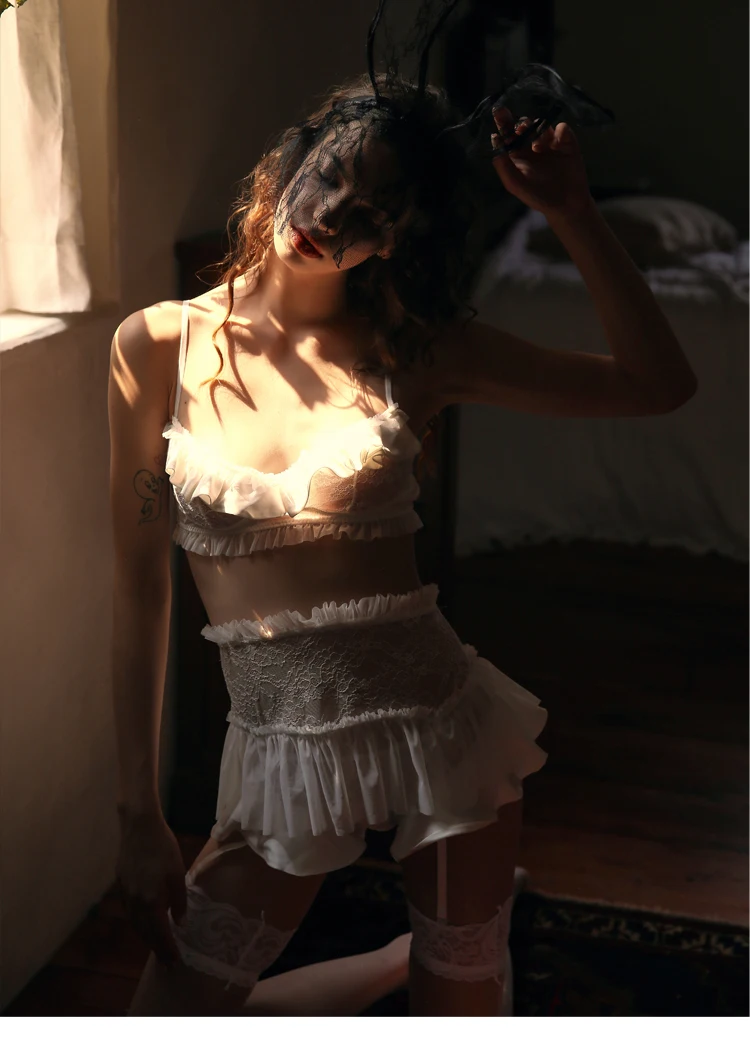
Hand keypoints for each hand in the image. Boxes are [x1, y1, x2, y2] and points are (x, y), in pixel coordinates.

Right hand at [116, 810, 187, 967]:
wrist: (139, 828)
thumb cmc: (164, 849)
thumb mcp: (178, 875)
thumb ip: (179, 901)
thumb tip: (180, 923)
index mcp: (151, 902)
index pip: (160, 933)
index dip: (167, 949)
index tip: (174, 962)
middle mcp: (135, 904)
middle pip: (145, 933)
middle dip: (156, 949)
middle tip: (166, 962)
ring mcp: (125, 896)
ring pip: (135, 925)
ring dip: (146, 938)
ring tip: (156, 947)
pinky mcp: (121, 886)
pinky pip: (130, 914)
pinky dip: (138, 924)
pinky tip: (144, 924)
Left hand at [490, 107, 593, 220]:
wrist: (566, 205)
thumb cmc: (537, 196)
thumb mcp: (515, 184)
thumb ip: (502, 165)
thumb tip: (494, 140)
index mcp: (517, 154)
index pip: (507, 134)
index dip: (503, 122)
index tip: (499, 112)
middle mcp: (531, 145)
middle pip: (523, 125)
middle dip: (520, 123)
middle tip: (521, 127)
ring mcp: (550, 142)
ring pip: (542, 125)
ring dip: (538, 129)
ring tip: (538, 145)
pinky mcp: (567, 143)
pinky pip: (562, 129)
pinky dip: (559, 132)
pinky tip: (556, 143)